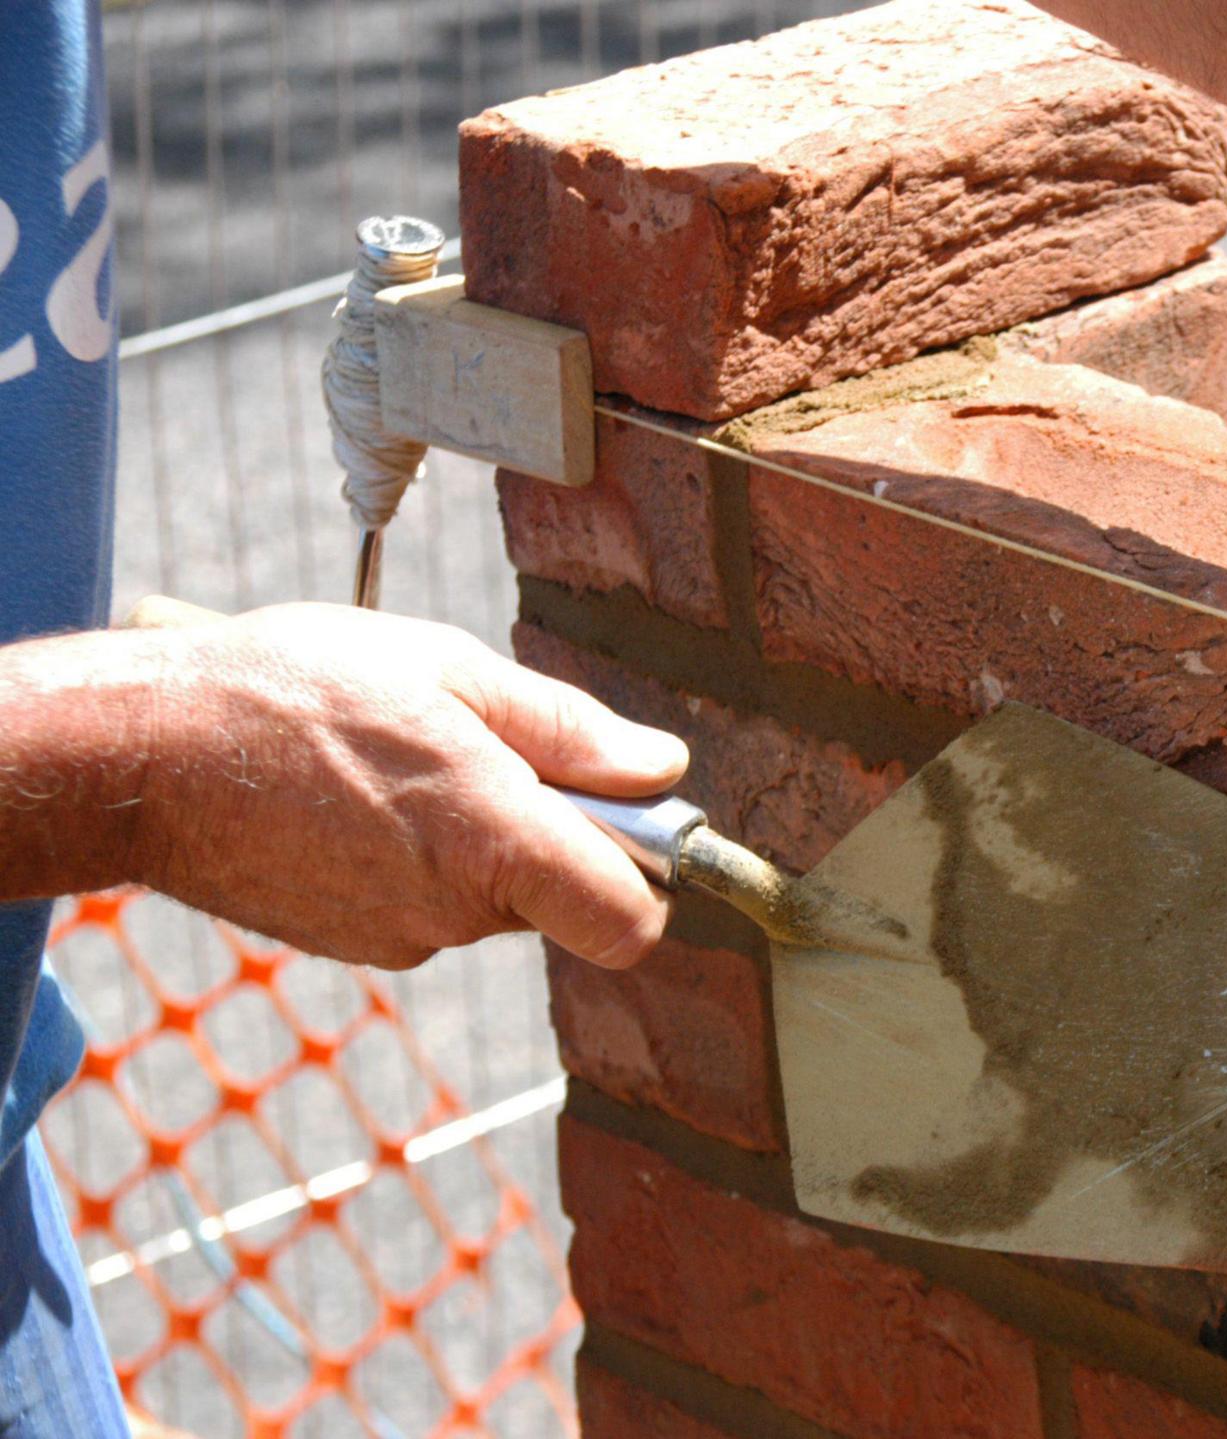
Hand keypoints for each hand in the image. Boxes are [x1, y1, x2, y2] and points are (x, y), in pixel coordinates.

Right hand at [120, 603, 687, 968]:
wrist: (143, 753)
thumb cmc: (292, 692)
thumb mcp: (450, 671)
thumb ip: (569, 729)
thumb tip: (659, 766)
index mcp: (494, 844)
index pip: (628, 922)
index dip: (650, 876)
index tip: (634, 820)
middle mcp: (452, 914)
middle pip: (559, 893)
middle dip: (550, 830)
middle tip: (487, 747)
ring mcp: (397, 940)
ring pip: (490, 895)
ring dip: (477, 837)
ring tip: (404, 760)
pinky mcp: (351, 944)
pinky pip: (427, 903)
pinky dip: (417, 856)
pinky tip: (361, 795)